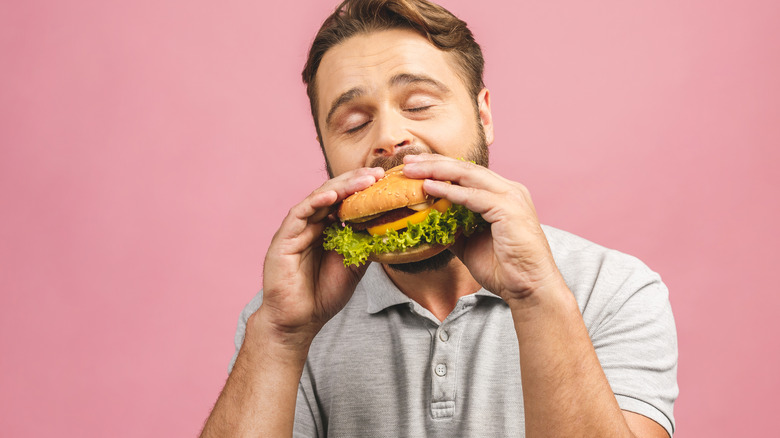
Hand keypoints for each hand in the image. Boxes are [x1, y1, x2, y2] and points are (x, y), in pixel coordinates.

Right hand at [256, 167, 384, 348]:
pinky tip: (334, 196)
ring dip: (341, 188)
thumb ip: (365, 245)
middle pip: (333, 194)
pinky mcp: (283, 239)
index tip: (385, 181)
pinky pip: (299, 214)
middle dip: (355, 182)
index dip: (362, 189)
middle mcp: (310, 225)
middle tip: (377, 174)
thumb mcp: (354, 267)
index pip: (345, 201)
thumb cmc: (323, 295)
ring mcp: (296, 230)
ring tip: (363, 181)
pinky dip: (316, 202)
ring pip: (318, 199)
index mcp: (325, 229)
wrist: (300, 321)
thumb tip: (388, 228)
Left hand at [402, 154, 563, 304]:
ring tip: (412, 170)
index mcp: (502, 195)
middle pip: (465, 168)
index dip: (439, 167)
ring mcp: (511, 197)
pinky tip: (429, 188)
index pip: (466, 173)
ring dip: (437, 171)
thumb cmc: (504, 269)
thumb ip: (452, 228)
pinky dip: (450, 191)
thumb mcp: (469, 244)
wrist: (529, 289)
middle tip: (408, 161)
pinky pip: (473, 196)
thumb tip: (427, 223)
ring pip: (468, 175)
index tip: (414, 166)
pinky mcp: (509, 209)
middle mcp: (509, 190)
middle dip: (433, 162)